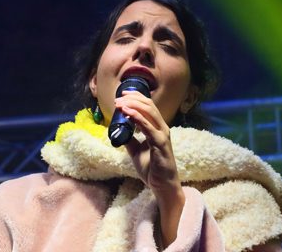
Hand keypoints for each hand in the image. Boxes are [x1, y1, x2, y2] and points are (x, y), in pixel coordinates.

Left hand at [115, 90, 184, 247]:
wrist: (162, 186)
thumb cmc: (152, 169)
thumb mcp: (136, 152)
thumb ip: (130, 140)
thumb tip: (118, 131)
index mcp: (158, 128)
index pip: (149, 107)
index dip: (136, 98)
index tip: (122, 95)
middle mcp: (162, 129)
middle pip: (149, 106)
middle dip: (133, 99)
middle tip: (118, 98)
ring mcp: (163, 136)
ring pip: (150, 113)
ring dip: (133, 106)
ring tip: (120, 104)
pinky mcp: (160, 144)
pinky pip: (148, 128)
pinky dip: (137, 118)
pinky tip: (127, 114)